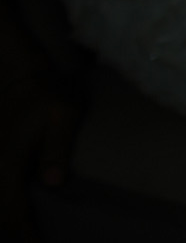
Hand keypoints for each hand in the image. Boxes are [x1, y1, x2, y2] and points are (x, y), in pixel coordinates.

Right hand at [1, 7, 77, 239]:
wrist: (19, 74)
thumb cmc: (47, 92)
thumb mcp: (63, 114)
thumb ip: (57, 148)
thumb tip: (53, 183)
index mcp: (9, 163)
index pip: (14, 212)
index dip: (26, 236)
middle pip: (1, 216)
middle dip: (17, 234)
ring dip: (10, 222)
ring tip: (31, 236)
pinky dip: (7, 208)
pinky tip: (20, 218)